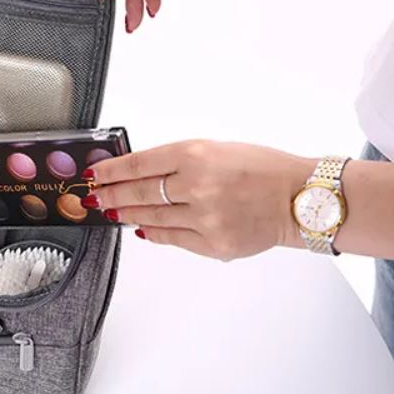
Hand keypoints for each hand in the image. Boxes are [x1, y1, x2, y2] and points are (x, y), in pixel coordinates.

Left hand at [83, 141, 313, 260]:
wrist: (299, 198)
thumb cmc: (263, 168)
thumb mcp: (216, 149)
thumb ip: (177, 162)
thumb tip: (141, 173)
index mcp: (196, 154)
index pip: (138, 164)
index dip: (111, 170)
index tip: (94, 174)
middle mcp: (196, 186)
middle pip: (138, 192)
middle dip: (111, 195)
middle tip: (95, 197)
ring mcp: (204, 218)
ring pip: (150, 217)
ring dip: (127, 214)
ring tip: (113, 211)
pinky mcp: (213, 245)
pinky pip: (171, 239)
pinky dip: (153, 232)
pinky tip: (141, 226)